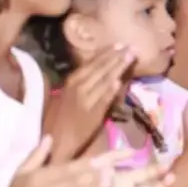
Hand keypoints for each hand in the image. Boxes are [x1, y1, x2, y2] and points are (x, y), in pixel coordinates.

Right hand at [0, 136, 129, 186]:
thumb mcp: (21, 174)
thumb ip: (36, 156)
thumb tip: (49, 137)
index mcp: (39, 176)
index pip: (68, 168)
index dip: (88, 164)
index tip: (105, 160)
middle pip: (74, 181)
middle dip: (95, 176)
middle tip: (113, 171)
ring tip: (110, 184)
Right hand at [49, 46, 134, 161]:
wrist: (56, 142)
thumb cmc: (57, 120)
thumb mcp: (64, 97)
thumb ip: (77, 85)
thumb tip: (91, 72)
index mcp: (71, 81)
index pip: (91, 63)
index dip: (106, 53)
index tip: (118, 44)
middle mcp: (78, 88)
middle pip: (100, 69)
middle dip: (116, 56)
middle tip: (131, 46)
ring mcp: (86, 101)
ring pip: (104, 81)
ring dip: (118, 68)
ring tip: (130, 57)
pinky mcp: (93, 115)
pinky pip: (104, 100)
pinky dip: (110, 91)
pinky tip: (119, 82)